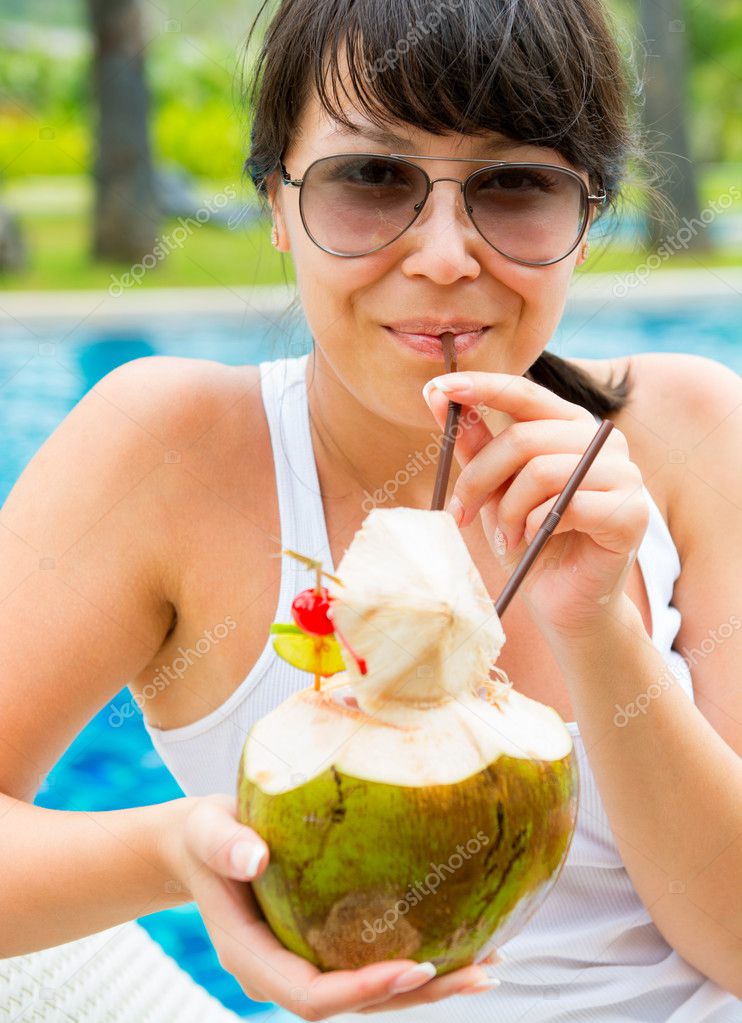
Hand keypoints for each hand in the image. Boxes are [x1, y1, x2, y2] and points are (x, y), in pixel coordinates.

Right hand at [166, 794, 501, 1018]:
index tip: (414, 968)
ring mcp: (307, 962)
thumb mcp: (208, 832)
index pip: (311, 995)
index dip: (362, 991)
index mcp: (254, 959)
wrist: (205, 842)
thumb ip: (225, 846)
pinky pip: (374, 959)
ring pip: (371, 990)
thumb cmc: (207, 834)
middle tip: (479, 973)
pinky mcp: (326, 944)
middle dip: (417, 996)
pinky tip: (465, 935)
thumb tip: (253, 859)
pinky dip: (419, 956)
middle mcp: (285, 972)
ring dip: (431, 983)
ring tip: (490, 964)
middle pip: (355, 1004)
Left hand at [423, 372, 648, 638]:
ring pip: (542, 472)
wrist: (563, 601)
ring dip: (509, 511)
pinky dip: (536, 526)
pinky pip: (566, 506)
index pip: (525, 393)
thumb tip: (439, 395)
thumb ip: (475, 443)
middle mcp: (603, 440)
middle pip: (524, 439)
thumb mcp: (493, 487)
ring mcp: (625, 474)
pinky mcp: (631, 513)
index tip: (437, 387)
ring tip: (506, 535)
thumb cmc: (529, 540)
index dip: (482, 387)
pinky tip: (534, 541)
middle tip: (460, 512)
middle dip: (480, 478)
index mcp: (570, 425)